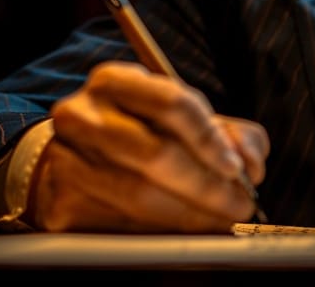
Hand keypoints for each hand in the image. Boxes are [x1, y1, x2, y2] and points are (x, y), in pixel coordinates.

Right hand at [27, 61, 269, 232]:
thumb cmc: (145, 136)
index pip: (172, 103)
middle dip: (208, 186)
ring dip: (191, 216)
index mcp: (116, 82)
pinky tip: (183, 231)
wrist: (75, 162)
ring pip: (140, 196)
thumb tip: (251, 165)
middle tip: (238, 205)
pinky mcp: (63, 201)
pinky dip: (162, 232)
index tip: (236, 168)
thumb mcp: (188, 122)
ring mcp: (66, 158)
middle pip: (156, 154)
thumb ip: (233, 135)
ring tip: (219, 221)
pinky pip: (121, 225)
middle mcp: (82, 114)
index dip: (210, 139)